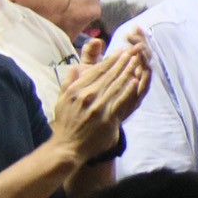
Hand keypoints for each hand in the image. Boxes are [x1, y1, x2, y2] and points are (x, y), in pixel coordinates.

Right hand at [51, 34, 149, 159]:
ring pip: (115, 85)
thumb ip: (69, 82)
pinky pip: (120, 101)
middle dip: (122, 62)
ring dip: (127, 71)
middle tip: (133, 51)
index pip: (96, 71)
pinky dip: (128, 90)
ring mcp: (98, 108)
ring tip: (136, 61)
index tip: (120, 52)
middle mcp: (86, 97)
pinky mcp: (107, 119)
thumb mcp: (61, 100)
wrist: (68, 146)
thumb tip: (75, 67)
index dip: (110, 60)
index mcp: (76, 90)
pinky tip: (135, 81)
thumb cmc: (65, 122)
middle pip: (108, 75)